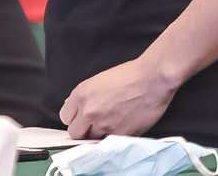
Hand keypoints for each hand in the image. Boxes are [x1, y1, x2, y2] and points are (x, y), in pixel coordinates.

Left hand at [59, 55, 177, 139]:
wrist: (153, 79)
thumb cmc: (131, 74)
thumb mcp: (100, 79)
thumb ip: (86, 95)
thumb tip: (77, 106)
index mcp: (82, 94)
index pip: (65, 116)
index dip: (74, 117)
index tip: (80, 118)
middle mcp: (89, 111)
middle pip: (74, 132)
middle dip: (82, 129)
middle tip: (93, 124)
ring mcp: (103, 125)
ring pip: (90, 140)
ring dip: (97, 134)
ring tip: (109, 124)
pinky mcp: (118, 135)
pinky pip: (108, 143)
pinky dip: (112, 138)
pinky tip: (120, 126)